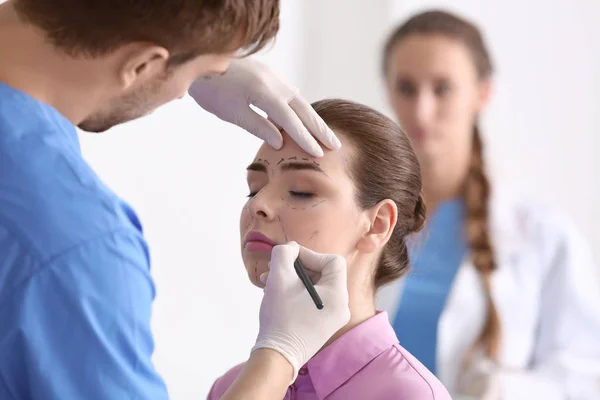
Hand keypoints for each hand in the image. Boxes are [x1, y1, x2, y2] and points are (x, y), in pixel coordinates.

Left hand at [188, 58, 340, 156]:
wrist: (200, 57)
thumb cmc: (211, 89)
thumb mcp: (232, 112)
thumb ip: (258, 126)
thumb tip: (280, 141)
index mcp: (265, 94)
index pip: (292, 121)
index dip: (306, 139)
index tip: (319, 153)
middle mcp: (274, 82)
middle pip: (303, 109)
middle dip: (320, 128)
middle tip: (335, 145)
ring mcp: (273, 76)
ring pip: (299, 100)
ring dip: (312, 118)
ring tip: (324, 134)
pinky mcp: (268, 73)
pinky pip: (290, 92)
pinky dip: (299, 107)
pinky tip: (302, 115)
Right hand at [252, 242, 349, 380]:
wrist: (276, 357)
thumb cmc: (279, 317)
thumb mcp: (279, 277)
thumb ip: (284, 253)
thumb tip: (291, 248)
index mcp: (337, 295)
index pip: (332, 261)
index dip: (310, 254)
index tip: (290, 260)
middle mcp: (341, 307)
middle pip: (323, 273)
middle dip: (297, 268)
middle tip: (276, 269)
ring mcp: (332, 318)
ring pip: (314, 286)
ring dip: (292, 280)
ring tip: (269, 282)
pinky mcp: (322, 326)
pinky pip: (312, 300)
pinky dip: (295, 293)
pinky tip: (275, 295)